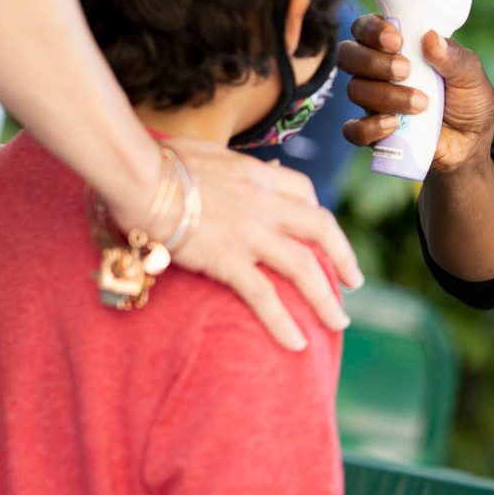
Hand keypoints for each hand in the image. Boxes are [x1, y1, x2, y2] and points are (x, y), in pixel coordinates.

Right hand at [128, 140, 363, 351]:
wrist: (139, 174)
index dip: (316, 213)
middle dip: (343, 257)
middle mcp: (264, 203)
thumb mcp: (206, 151)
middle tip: (353, 282)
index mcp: (257, 175)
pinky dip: (283, 322)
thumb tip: (237, 164)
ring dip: (325, 298)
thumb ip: (227, 162)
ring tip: (338, 323)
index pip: (303, 191)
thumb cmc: (160, 161)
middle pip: (320, 229)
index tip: (320, 236)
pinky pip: (264, 296)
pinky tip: (296, 343)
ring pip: (303, 267)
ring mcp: (249, 233)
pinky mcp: (227, 260)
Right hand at [336, 15, 493, 173]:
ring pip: (356, 90)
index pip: (365, 27)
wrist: (471, 143)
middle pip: (349, 55)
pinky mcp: (373, 132)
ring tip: (421, 103)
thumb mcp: (471, 75)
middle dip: (372, 61)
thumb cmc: (468, 101)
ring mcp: (372, 102)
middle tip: (405, 70)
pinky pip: (353, 130)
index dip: (372, 29)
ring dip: (386, 95)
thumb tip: (431, 37)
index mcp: (396, 47)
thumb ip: (454, 57)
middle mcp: (377, 71)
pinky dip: (370, 127)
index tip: (396, 40)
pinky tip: (394, 125)